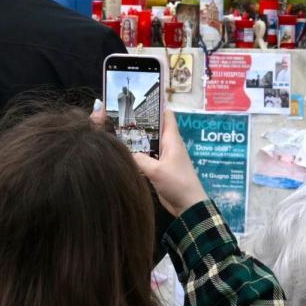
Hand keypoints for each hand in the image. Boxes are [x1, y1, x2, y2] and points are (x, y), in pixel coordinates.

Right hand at [114, 99, 206, 214]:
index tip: (139, 98)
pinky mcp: (160, 169)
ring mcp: (164, 157)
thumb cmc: (177, 183)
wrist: (188, 206)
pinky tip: (124, 154)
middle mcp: (168, 145)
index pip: (166, 115)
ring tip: (117, 132)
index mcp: (172, 139)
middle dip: (140, 122)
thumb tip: (125, 152)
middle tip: (119, 116)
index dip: (155, 105)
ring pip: (149, 143)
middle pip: (154, 128)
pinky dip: (137, 154)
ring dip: (137, 140)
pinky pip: (147, 157)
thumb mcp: (156, 170)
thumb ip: (139, 159)